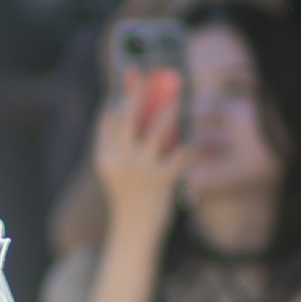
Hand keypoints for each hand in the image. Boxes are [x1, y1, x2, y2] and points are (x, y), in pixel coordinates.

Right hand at [93, 75, 185, 240]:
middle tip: (146, 72)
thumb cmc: (130, 194)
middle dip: (136, 91)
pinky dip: (190, 147)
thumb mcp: (117, 169)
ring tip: (180, 95)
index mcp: (104, 156)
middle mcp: (119, 159)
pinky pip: (180, 155)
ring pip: (157, 131)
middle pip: (128, 116)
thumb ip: (122, 143)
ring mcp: (140, 170)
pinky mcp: (161, 181)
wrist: (134, 230)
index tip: (132, 75)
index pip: (109, 118)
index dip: (120, 95)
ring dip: (170, 109)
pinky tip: (196, 141)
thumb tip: (136, 112)